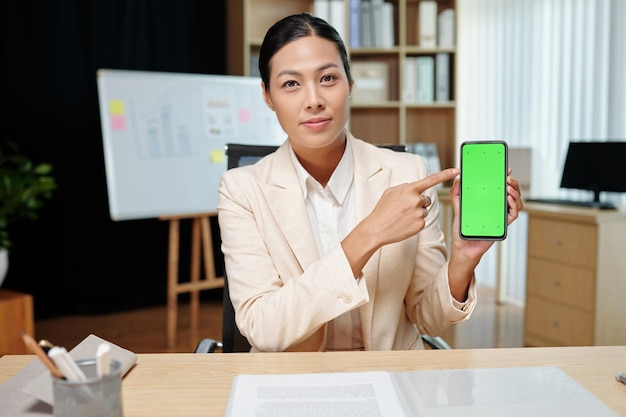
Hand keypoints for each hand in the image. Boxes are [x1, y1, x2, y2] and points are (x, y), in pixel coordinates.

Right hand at [342, 167, 459, 276]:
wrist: (376, 228)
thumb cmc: (382, 210)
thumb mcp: (390, 192)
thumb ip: (405, 187)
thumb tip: (414, 188)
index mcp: (409, 189)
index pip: (431, 179)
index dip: (445, 174)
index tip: (456, 170)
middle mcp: (416, 200)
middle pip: (426, 199)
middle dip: (418, 203)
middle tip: (403, 208)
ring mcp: (419, 213)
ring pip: (424, 210)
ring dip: (416, 213)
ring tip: (402, 217)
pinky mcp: (420, 225)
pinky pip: (422, 221)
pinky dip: (414, 222)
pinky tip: (404, 223)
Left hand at [445, 168, 523, 300]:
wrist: (462, 247)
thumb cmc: (462, 230)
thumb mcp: (458, 209)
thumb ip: (457, 195)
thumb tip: (458, 180)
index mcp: (490, 203)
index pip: (501, 188)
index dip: (506, 178)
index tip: (506, 169)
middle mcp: (498, 209)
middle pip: (512, 193)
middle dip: (513, 183)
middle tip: (507, 179)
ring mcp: (501, 217)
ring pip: (517, 203)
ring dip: (515, 193)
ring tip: (508, 188)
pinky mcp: (502, 226)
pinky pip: (513, 215)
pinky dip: (513, 206)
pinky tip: (507, 199)